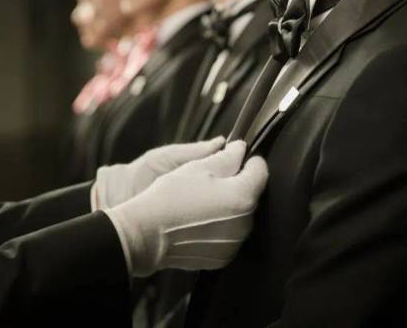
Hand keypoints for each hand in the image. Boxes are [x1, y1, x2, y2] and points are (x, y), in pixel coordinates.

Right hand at [104, 141, 268, 276]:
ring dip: (230, 207)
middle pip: (251, 195)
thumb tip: (242, 149)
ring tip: (204, 203)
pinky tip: (200, 222)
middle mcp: (246, 223)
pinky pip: (229, 235)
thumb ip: (228, 157)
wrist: (146, 234)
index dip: (248, 160)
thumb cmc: (172, 195)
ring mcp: (235, 243)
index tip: (234, 158)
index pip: (261, 170)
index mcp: (243, 196)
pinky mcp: (223, 257)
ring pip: (241, 216)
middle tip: (212, 181)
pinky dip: (221, 227)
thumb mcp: (199, 167)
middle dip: (238, 185)